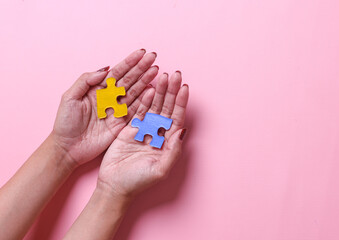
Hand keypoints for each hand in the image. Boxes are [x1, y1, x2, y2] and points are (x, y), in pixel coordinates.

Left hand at [52, 49, 158, 165]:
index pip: (117, 72)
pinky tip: (153, 90)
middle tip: (154, 57)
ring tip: (157, 70)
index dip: (129, 62)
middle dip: (141, 68)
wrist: (68, 147)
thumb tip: (105, 69)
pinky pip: (136, 110)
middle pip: (129, 80)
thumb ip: (86, 81)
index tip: (141, 53)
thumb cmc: (65, 122)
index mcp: (98, 89)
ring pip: (135, 92)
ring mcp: (118, 110)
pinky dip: (145, 101)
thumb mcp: (70, 97)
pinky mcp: (122, 123)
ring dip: (146, 81)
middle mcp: (110, 98)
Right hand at [97, 71, 188, 197]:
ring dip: (160, 91)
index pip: (177, 118)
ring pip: (154, 106)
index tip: (184, 87)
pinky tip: (150, 88)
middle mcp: (158, 133)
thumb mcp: (160, 169)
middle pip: (167, 108)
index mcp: (168, 142)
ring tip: (164, 75)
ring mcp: (144, 129)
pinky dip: (144, 100)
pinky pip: (139, 111)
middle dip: (172, 91)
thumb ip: (173, 151)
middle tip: (175, 74)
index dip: (181, 102)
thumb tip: (183, 130)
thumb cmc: (138, 181)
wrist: (113, 185)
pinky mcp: (130, 128)